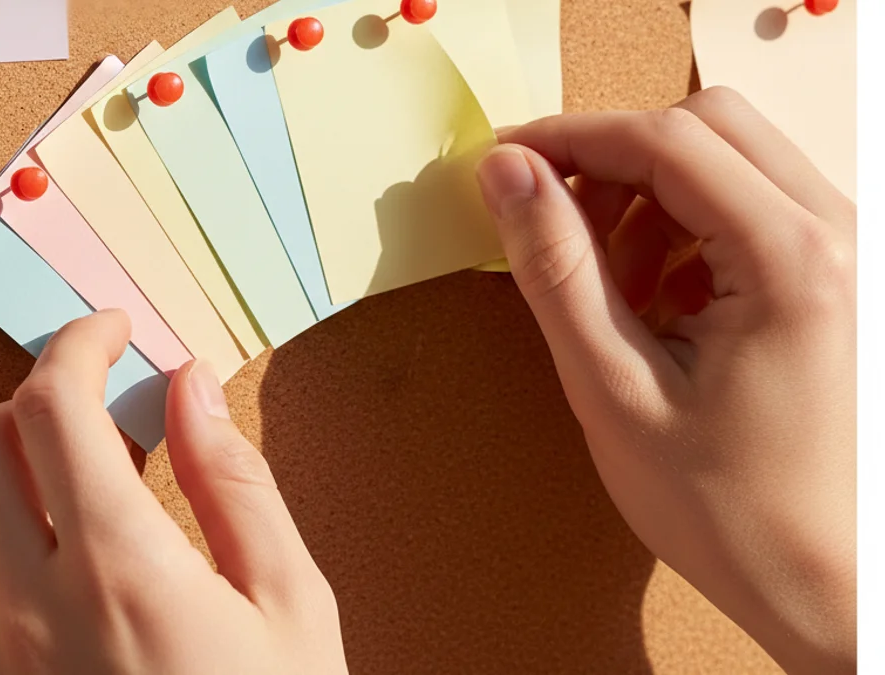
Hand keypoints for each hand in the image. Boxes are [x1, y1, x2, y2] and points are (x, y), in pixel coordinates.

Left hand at [0, 310, 346, 673]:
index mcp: (119, 571)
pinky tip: (59, 550)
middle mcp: (27, 608)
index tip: (115, 332)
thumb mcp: (291, 603)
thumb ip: (234, 481)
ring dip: (3, 462)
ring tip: (80, 476)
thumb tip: (190, 385)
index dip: (80, 344)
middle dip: (31, 396)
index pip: (53, 407)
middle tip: (96, 403)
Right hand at [476, 87, 855, 673]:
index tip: (503, 164)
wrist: (826, 582)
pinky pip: (753, 203)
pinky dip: (689, 227)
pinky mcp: (834, 274)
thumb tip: (507, 175)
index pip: (666, 141)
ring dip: (652, 196)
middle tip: (554, 219)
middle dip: (615, 159)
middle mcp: (837, 233)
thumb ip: (556, 269)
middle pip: (707, 125)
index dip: (569, 139)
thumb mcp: (613, 388)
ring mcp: (846, 251)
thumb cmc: (728, 508)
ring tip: (612, 281)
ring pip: (731, 157)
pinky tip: (660, 299)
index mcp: (791, 259)